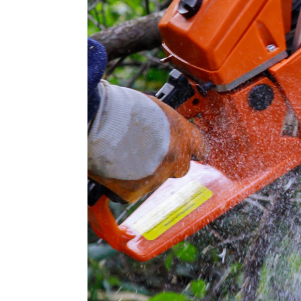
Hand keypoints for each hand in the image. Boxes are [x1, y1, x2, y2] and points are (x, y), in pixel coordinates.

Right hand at [89, 90, 210, 202]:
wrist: (99, 122)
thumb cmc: (121, 108)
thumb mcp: (153, 108)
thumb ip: (164, 124)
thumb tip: (163, 128)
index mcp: (183, 135)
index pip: (201, 147)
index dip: (194, 148)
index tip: (191, 150)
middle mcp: (175, 159)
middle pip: (180, 167)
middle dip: (168, 162)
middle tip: (148, 152)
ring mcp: (156, 178)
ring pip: (154, 180)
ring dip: (143, 172)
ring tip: (122, 155)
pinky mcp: (134, 192)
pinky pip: (131, 192)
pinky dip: (123, 185)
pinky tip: (112, 170)